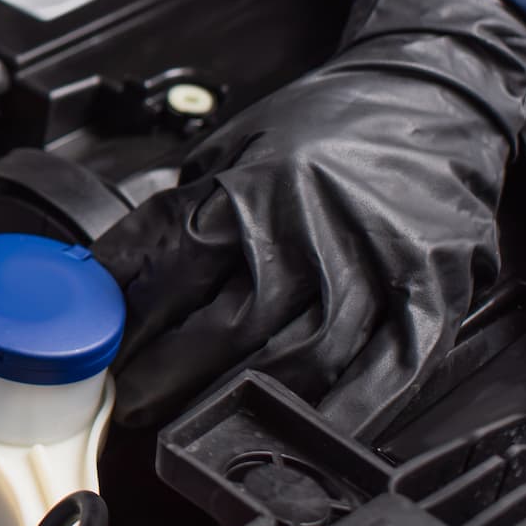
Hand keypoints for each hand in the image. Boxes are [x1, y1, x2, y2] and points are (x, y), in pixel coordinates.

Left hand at [93, 0, 525, 438]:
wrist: (430, 92)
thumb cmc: (326, 123)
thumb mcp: (233, 144)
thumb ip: (185, 206)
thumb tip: (119, 271)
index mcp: (251, 188)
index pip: (170, 265)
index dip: (127, 319)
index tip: (95, 350)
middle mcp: (309, 227)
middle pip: (227, 327)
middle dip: (168, 378)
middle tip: (133, 404)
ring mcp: (373, 262)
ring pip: (300, 359)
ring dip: (241, 405)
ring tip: (196, 427)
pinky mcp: (430, 289)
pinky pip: (390, 371)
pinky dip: (347, 413)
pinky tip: (305, 433)